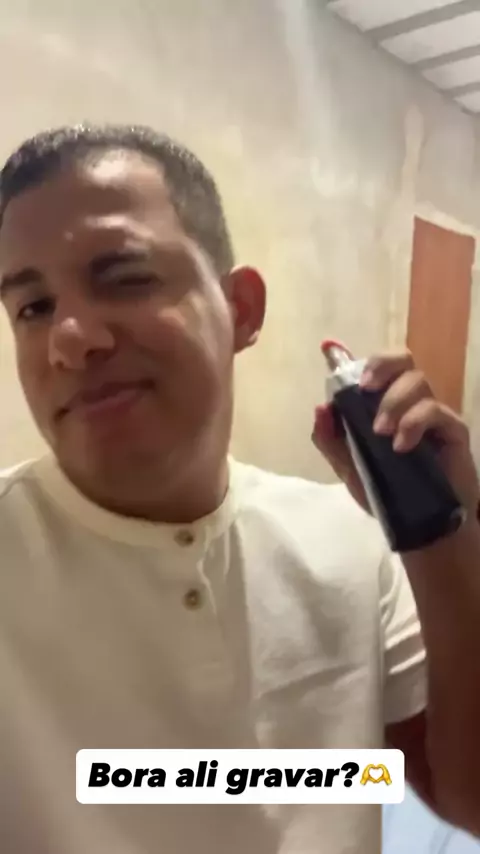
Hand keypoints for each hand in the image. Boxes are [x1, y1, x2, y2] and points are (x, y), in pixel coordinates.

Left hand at [312, 351, 479, 518]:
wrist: (420, 526)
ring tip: (381, 432)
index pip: (377, 368)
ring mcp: (433, 413)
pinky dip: (414, 423)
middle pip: (403, 360)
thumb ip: (331, 440)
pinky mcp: (453, 430)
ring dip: (394, 401)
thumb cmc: (386, 491)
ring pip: (418, 381)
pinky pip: (436, 411)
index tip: (329, 348)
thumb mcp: (349, 468)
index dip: (354, 356)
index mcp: (384, 403)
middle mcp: (410, 401)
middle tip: (364, 388)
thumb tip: (321, 408)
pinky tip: (401, 446)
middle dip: (380, 365)